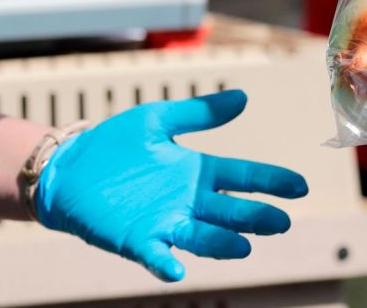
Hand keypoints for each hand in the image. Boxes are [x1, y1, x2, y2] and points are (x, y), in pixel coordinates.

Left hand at [35, 90, 307, 281]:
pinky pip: (156, 255)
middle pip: (230, 211)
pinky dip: (166, 263)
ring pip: (202, 237)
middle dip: (256, 217)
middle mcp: (187, 201)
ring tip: (243, 246)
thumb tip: (243, 97)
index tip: (299, 186)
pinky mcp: (137, 239)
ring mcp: (164, 222)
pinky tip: (175, 269)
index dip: (270, 182)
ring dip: (222, 244)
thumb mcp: (158, 119)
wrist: (67, 167)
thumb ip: (198, 113)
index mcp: (196, 172)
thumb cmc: (114, 144)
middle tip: (281, 222)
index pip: (241, 177)